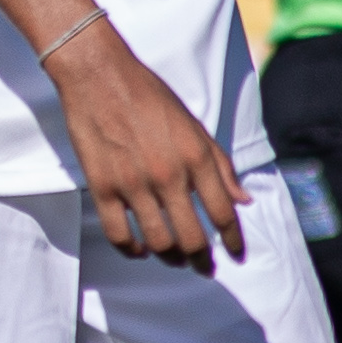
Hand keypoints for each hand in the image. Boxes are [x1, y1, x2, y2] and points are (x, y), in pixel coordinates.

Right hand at [46, 21, 243, 268]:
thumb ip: (220, 164)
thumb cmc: (148, 95)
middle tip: (203, 266)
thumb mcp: (194, 125)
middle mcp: (169, 175)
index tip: (236, 255)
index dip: (234, 241)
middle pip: (193, 237)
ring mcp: (134, 184)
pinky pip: (120, 234)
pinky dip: (132, 250)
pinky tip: (139, 249)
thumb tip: (243, 200)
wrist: (98, 76)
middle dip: (202, 259)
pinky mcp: (102, 187)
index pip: (223, 213)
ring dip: (170, 258)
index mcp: (196, 157)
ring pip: (158, 242)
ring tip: (173, 259)